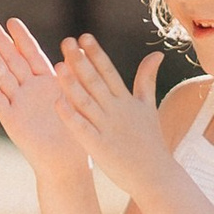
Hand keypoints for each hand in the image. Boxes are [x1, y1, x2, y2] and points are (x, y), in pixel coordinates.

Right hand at [0, 15, 87, 179]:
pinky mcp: (11, 121)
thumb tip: (79, 49)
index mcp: (48, 82)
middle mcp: (30, 90)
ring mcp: (18, 103)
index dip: (22, 38)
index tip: (11, 20)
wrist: (67, 164)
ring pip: (1, 75)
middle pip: (12, 59)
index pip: (33, 54)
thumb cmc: (78, 133)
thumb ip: (74, 75)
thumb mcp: (79, 99)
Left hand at [49, 38, 174, 200]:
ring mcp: (107, 129)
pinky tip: (57, 103)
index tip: (83, 37)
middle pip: (95, 82)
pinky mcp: (100, 147)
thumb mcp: (148, 106)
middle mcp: (116, 111)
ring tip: (58, 66)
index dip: (96, 54)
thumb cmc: (150, 140)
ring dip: (72, 84)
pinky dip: (70, 116)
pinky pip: (82, 129)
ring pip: (86, 102)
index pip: (109, 72)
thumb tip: (157, 53)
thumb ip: (147, 79)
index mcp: (126, 100)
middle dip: (81, 62)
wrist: (155, 176)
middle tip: (67, 42)